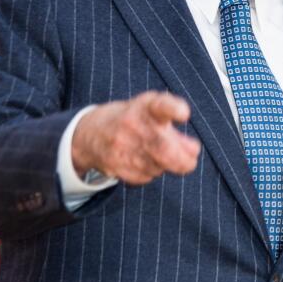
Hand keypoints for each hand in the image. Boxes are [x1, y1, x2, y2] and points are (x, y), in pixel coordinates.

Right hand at [71, 91, 200, 184]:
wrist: (89, 134)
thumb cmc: (130, 118)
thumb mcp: (149, 108)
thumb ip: (174, 125)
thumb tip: (193, 150)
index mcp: (143, 107)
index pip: (160, 105)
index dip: (173, 108)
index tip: (184, 114)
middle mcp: (132, 126)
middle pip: (164, 148)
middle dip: (184, 159)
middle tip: (191, 158)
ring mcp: (122, 148)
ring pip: (159, 166)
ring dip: (168, 164)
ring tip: (160, 153)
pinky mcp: (117, 167)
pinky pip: (147, 176)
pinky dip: (152, 171)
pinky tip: (144, 160)